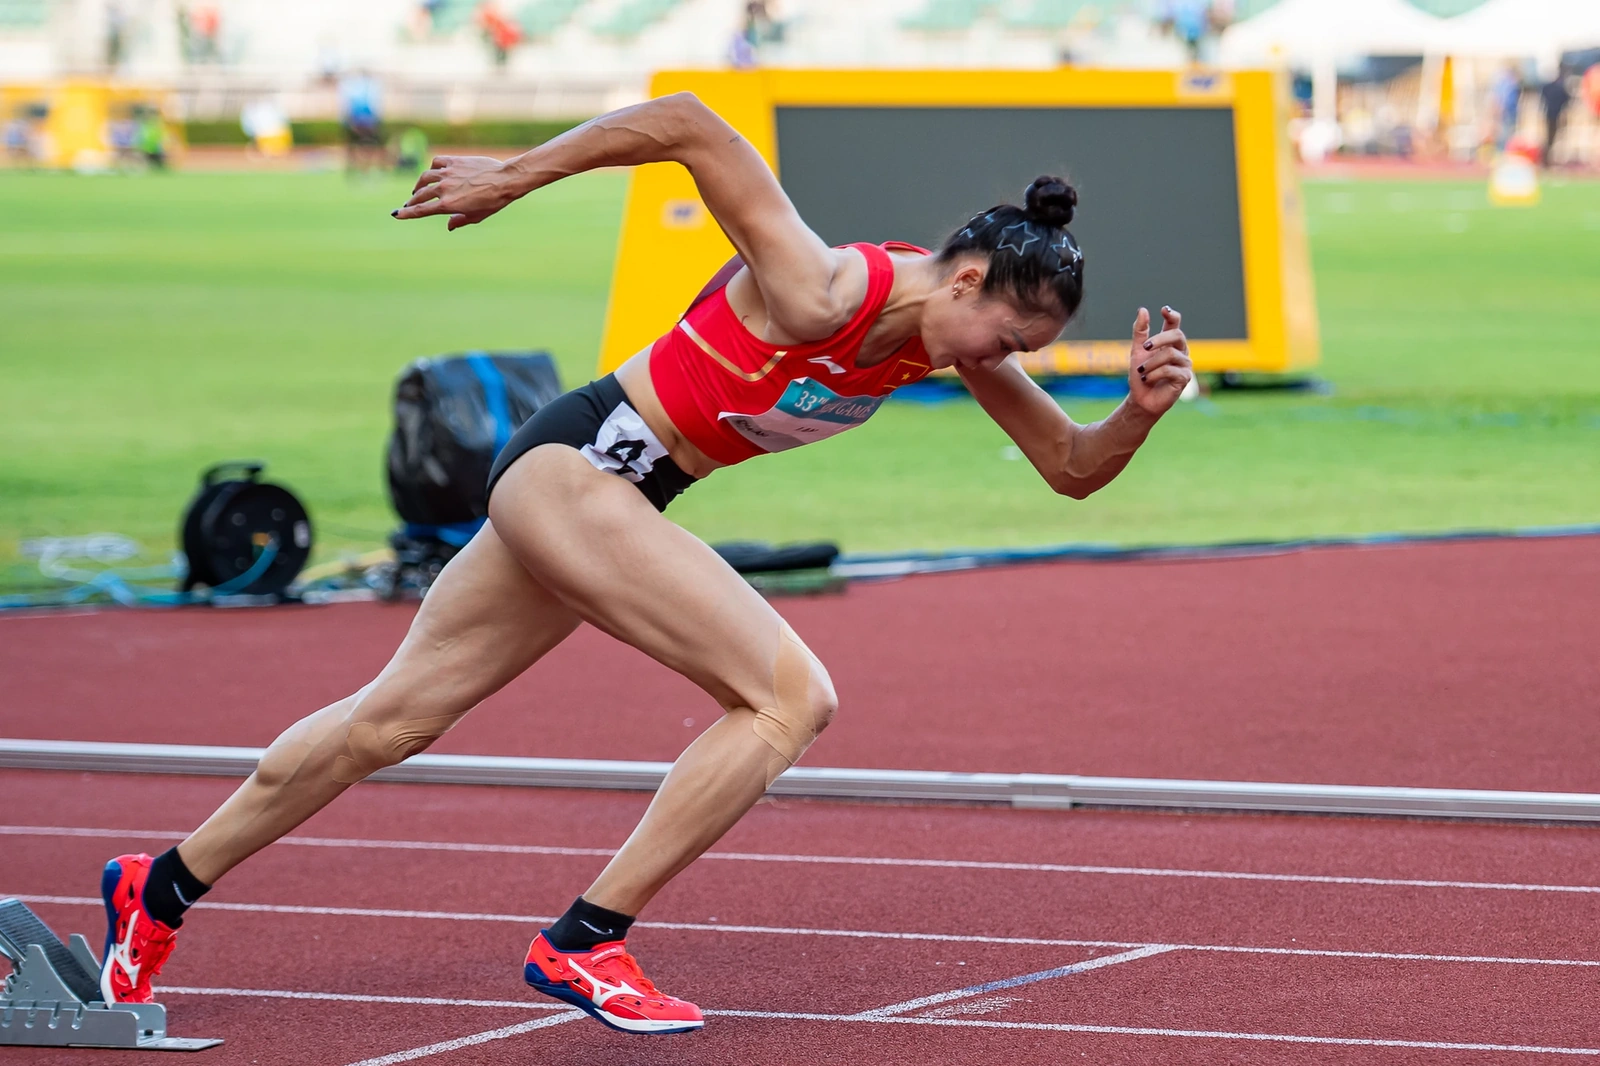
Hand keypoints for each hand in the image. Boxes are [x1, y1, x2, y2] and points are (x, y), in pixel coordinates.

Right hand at [393, 155, 520, 229]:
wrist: (505, 180)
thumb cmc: (494, 201)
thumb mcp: (477, 216)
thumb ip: (459, 221)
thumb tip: (449, 226)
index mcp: (448, 205)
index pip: (421, 211)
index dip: (406, 214)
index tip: (396, 214)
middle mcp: (443, 189)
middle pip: (420, 195)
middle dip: (412, 201)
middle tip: (408, 204)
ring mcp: (447, 173)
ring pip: (425, 178)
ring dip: (419, 185)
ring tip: (418, 189)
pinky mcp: (453, 161)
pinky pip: (436, 163)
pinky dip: (433, 168)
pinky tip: (434, 172)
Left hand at [1127, 306, 1192, 416]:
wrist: (1141, 399)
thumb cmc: (1141, 375)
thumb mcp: (1137, 351)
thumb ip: (1140, 332)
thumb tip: (1143, 310)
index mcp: (1169, 343)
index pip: (1174, 324)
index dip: (1171, 316)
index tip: (1164, 310)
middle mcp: (1180, 351)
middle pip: (1177, 335)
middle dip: (1159, 339)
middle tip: (1144, 347)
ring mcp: (1185, 364)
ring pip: (1170, 354)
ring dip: (1151, 363)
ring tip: (1141, 372)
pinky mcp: (1185, 378)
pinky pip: (1169, 370)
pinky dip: (1154, 374)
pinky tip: (1147, 380)